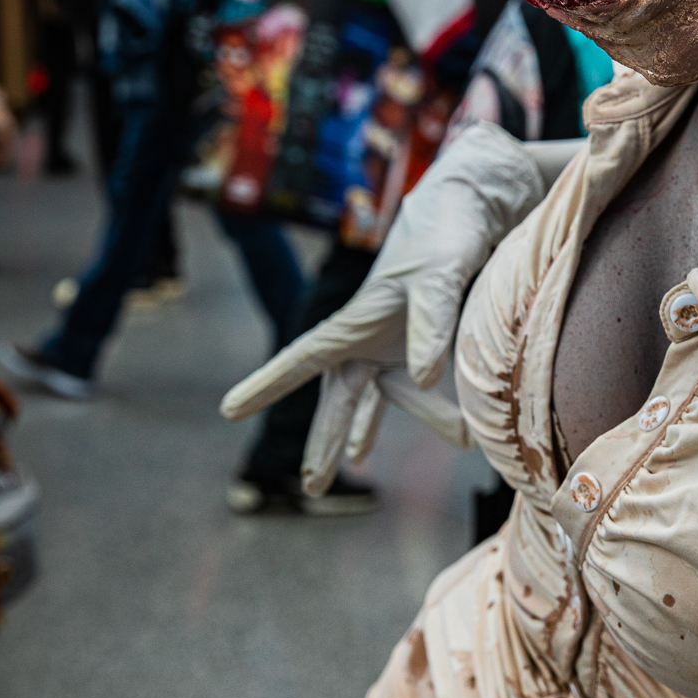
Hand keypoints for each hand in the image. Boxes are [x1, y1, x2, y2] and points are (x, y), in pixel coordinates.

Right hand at [220, 122, 545, 492]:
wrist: (468, 211)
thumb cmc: (448, 235)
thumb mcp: (443, 274)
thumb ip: (433, 324)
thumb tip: (423, 377)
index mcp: (358, 318)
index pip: (304, 358)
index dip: (269, 385)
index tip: (229, 409)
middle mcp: (364, 336)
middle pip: (336, 395)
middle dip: (323, 438)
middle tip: (312, 486)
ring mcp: (386, 345)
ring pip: (372, 398)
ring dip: (358, 433)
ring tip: (339, 477)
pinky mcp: (411, 349)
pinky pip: (399, 393)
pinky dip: (390, 417)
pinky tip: (365, 449)